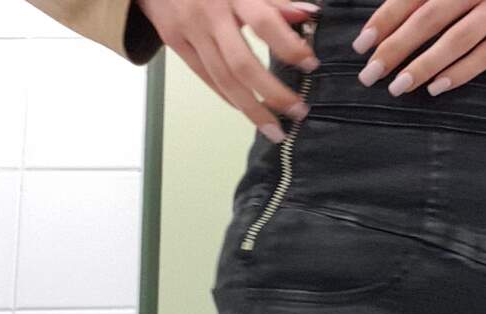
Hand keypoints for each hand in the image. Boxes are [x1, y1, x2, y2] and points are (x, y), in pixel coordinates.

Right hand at [137, 0, 322, 142]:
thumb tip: (309, 15)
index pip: (264, 23)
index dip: (288, 46)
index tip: (310, 64)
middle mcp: (210, 14)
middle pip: (242, 63)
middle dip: (273, 93)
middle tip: (298, 111)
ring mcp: (190, 30)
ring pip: (223, 79)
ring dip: (252, 108)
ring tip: (276, 129)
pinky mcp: (174, 42)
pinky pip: (205, 77)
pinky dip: (228, 97)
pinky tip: (248, 111)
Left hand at [350, 0, 485, 96]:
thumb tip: (397, 11)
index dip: (385, 19)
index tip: (362, 44)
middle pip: (429, 17)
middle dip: (395, 48)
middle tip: (369, 74)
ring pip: (457, 38)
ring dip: (424, 65)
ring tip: (397, 87)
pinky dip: (463, 71)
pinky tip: (437, 88)